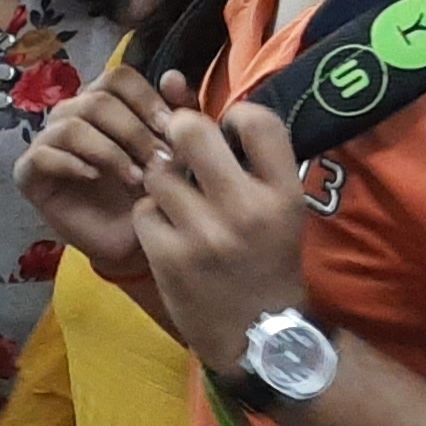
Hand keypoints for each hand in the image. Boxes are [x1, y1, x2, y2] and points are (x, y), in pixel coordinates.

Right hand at [15, 66, 189, 282]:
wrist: (131, 242)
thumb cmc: (148, 194)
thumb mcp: (172, 152)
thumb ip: (177, 114)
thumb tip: (174, 77)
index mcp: (104, 103)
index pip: (118, 78)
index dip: (144, 98)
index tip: (169, 128)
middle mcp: (72, 115)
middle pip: (97, 99)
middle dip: (134, 131)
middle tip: (159, 162)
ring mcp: (48, 141)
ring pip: (72, 125)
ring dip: (109, 151)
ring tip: (135, 178)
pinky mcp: (29, 172)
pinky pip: (43, 154)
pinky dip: (73, 163)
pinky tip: (95, 178)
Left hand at [135, 98, 312, 373]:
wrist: (259, 337)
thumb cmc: (267, 261)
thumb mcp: (278, 210)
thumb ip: (246, 158)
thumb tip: (182, 88)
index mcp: (283, 194)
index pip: (257, 119)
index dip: (235, 117)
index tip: (230, 135)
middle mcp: (245, 209)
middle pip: (190, 130)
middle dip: (179, 134)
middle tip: (183, 151)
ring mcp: (204, 234)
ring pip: (157, 172)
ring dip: (162, 182)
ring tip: (181, 203)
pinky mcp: (169, 256)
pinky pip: (142, 210)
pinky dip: (151, 218)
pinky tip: (170, 234)